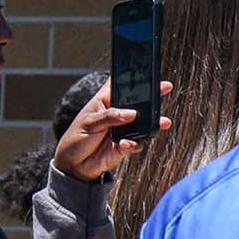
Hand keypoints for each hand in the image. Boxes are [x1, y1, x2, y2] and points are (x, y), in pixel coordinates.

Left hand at [52, 79, 167, 182]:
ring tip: (160, 122)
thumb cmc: (76, 139)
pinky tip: (125, 144)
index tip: (146, 72)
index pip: (119, 85)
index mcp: (104, 102)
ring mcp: (123, 129)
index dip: (132, 77)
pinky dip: (134, 143)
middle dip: (151, 97)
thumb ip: (110, 116)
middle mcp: (117, 114)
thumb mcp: (89, 123)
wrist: (74, 166)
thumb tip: (131, 113)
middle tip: (164, 88)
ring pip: (143, 123)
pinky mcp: (126, 145)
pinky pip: (138, 142)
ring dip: (152, 123)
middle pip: (137, 102)